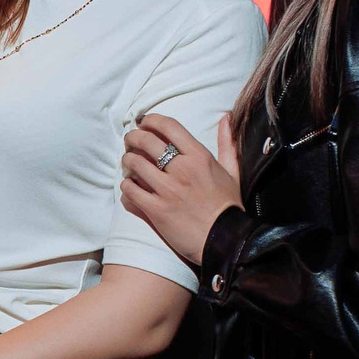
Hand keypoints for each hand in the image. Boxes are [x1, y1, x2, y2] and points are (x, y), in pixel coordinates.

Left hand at [119, 113, 243, 270]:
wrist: (224, 240)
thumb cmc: (228, 206)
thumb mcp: (233, 171)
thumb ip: (227, 143)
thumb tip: (225, 118)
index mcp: (199, 157)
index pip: (169, 126)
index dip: (151, 120)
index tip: (145, 122)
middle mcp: (182, 169)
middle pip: (146, 141)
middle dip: (133, 137)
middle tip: (130, 140)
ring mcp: (167, 190)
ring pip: (134, 163)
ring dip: (127, 160)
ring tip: (128, 162)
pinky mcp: (156, 210)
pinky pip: (130, 190)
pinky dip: (126, 185)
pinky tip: (129, 186)